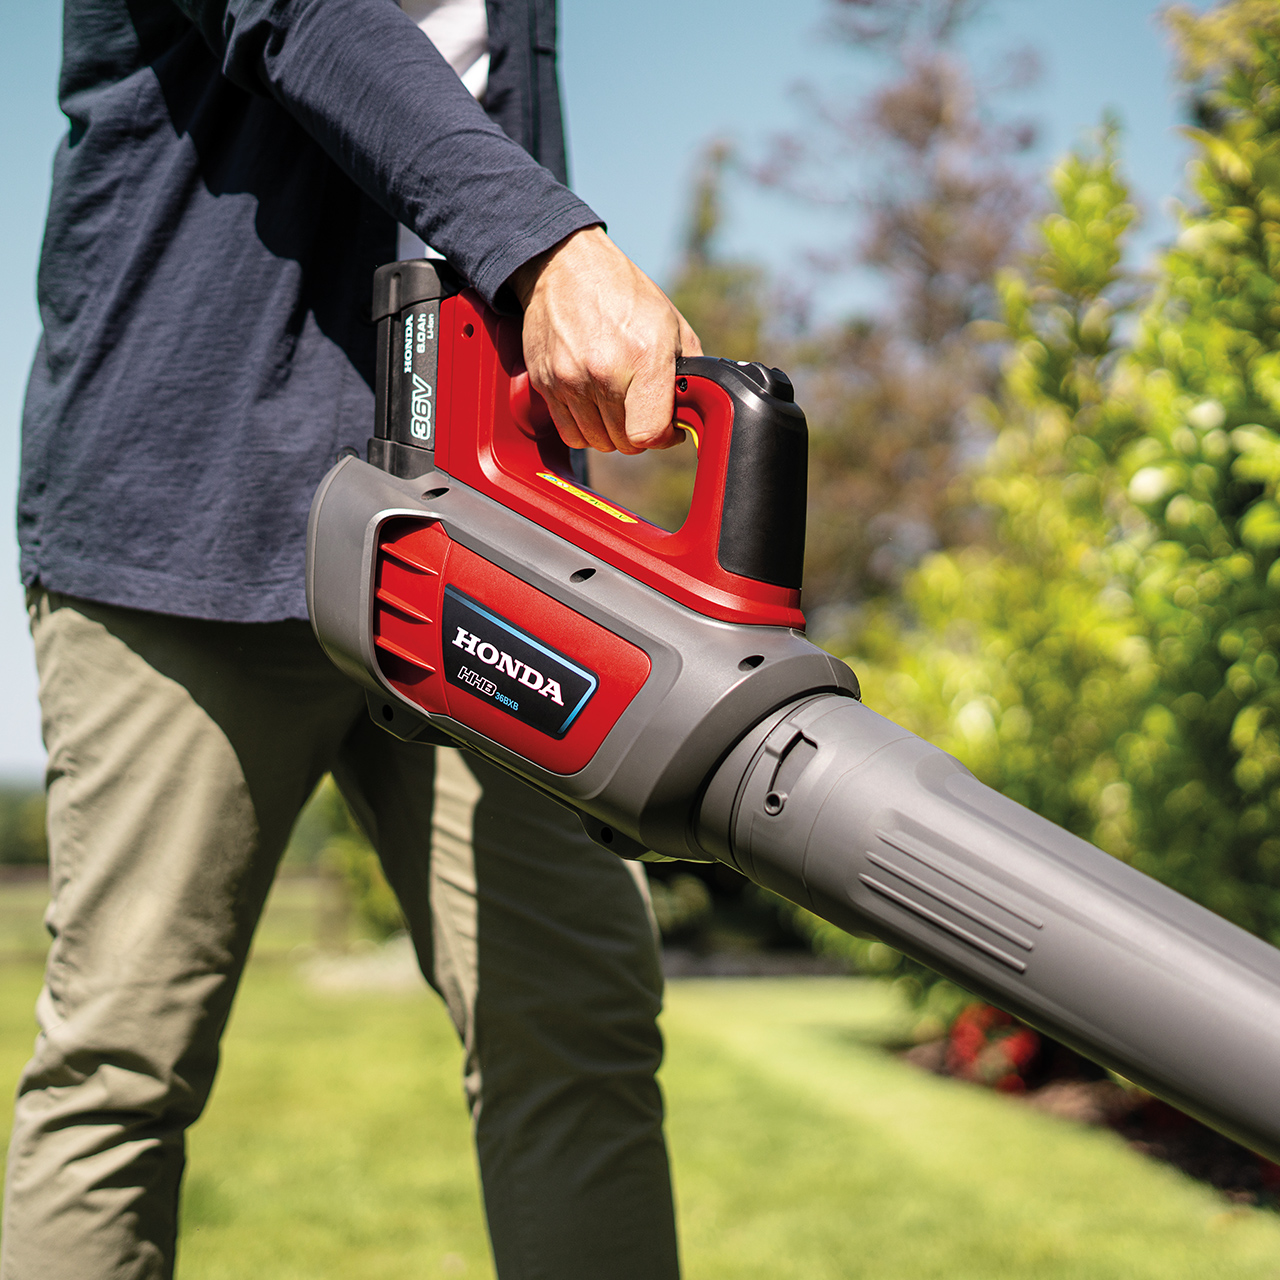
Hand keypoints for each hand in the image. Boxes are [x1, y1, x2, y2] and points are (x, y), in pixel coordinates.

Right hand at [509, 226, 702, 454]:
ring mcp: (570, 379)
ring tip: (619, 405)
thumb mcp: (671, 324)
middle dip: (640, 433)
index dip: (664, 438)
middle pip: (625, 443)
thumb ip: (689, 371)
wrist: (566, 265)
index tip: (669, 428)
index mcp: (643, 356)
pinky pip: (570, 433)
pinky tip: (595, 405)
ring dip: (612, 433)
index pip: (649, 434)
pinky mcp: (546, 383)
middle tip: (643, 409)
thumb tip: (697, 408)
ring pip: (597, 442)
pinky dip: (586, 429)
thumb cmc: (624, 293)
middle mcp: (603, 371)